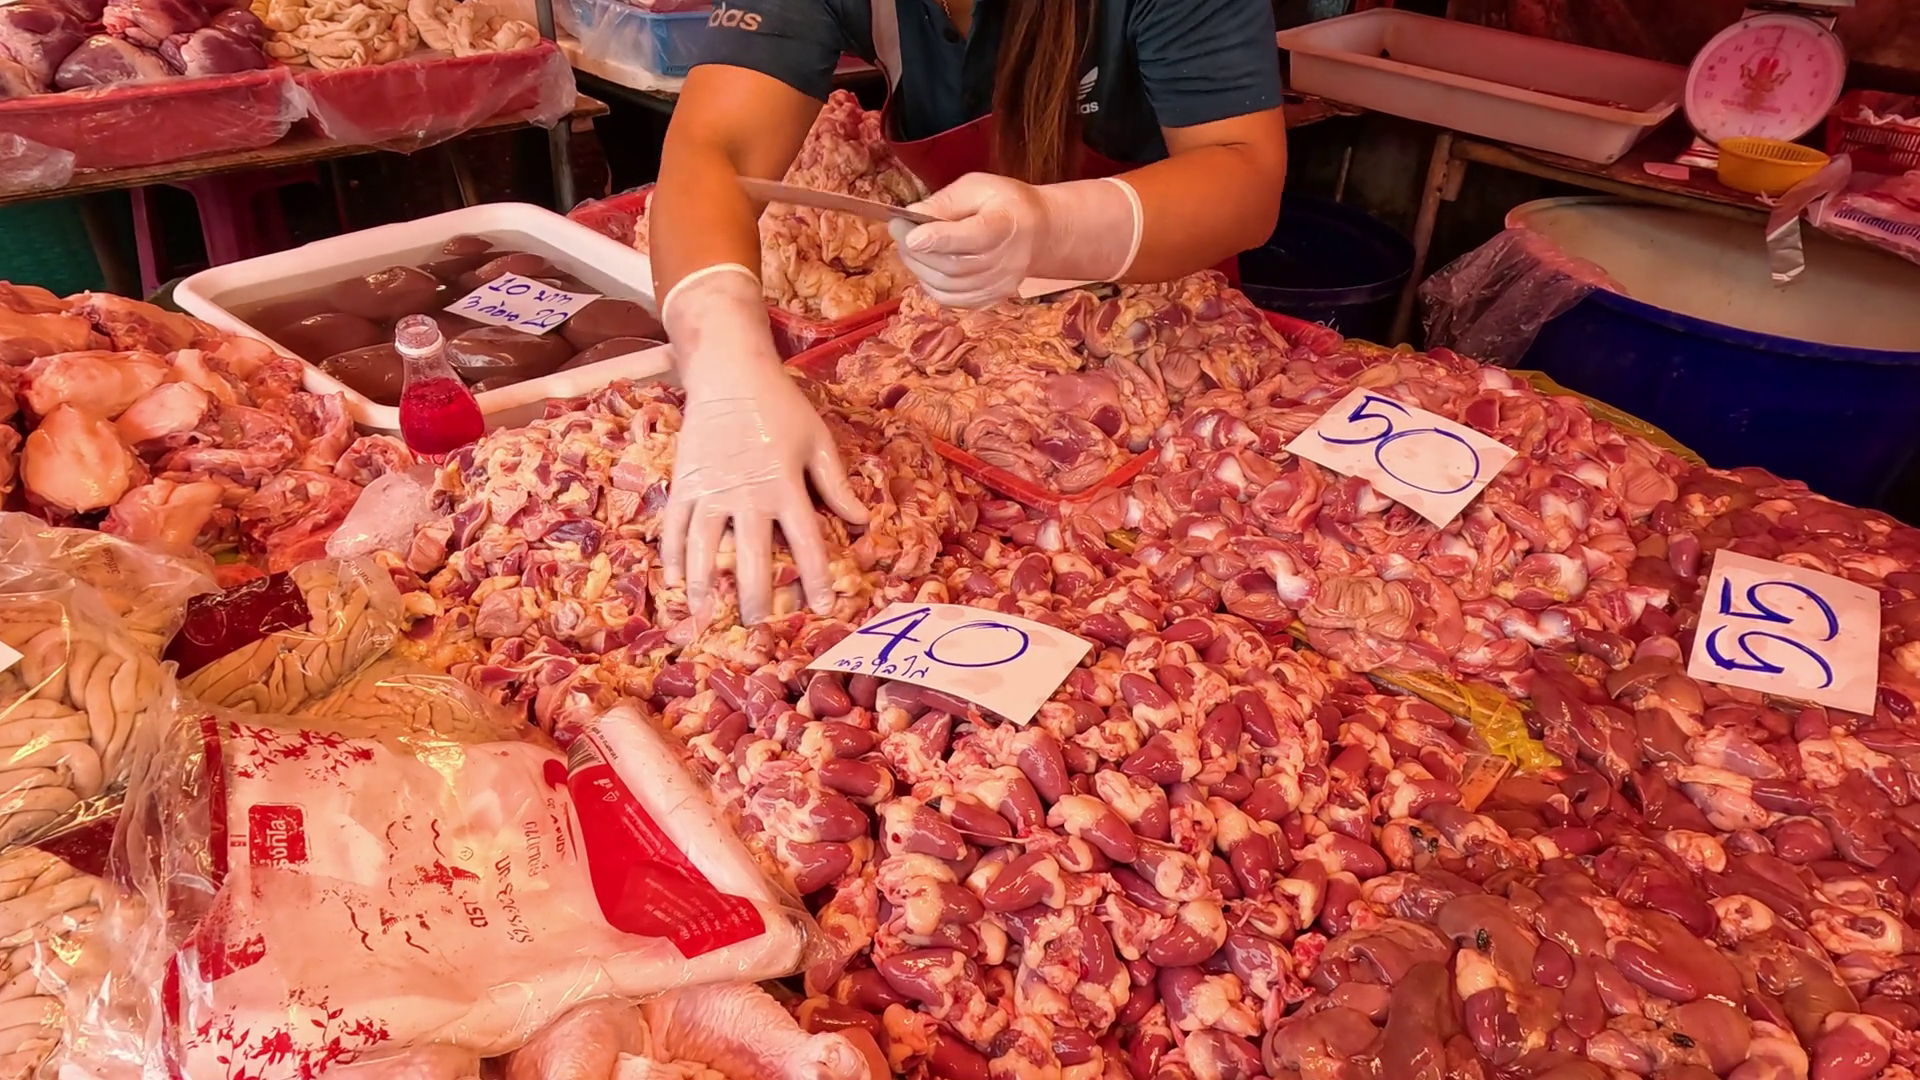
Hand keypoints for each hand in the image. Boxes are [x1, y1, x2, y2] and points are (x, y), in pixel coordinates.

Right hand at [659, 266, 868, 624]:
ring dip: (705, 584)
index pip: (805, 543)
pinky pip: (674, 526)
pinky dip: (672, 555)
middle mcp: (747, 494)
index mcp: (785, 487)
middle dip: (755, 597)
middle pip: (751, 557)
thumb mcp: (818, 441)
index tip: (824, 607)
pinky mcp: (684, 482)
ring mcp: (710, 490)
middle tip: (757, 626)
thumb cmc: (781, 406)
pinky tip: (673, 580)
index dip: (816, 579)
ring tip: (706, 614)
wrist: (729, 372)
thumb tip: (861, 521)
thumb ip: (836, 484)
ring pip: (705, 547)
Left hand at [888, 172, 1141, 307]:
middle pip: (953, 265)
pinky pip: (952, 300)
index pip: (973, 237)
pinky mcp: (991, 299)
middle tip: (897, 232)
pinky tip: (925, 267)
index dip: (939, 239)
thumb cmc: (1005, 203)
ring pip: (948, 286)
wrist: (1039, 233)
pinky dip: (930, 285)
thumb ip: (945, 201)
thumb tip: (911, 214)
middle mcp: (1006, 261)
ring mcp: (1000, 285)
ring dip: (919, 268)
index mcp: (1007, 225)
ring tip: (909, 248)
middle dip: (917, 252)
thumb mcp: (978, 186)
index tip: (910, 235)